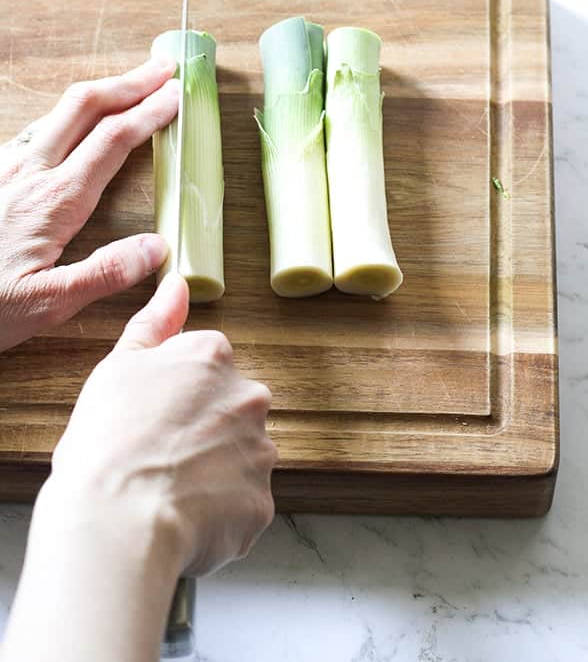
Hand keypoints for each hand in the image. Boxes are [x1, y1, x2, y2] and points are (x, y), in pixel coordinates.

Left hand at [0, 57, 178, 351]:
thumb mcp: (47, 304)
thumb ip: (103, 274)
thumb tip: (156, 248)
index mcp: (53, 200)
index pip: (112, 140)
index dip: (149, 112)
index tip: (176, 95)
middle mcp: (28, 172)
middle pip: (84, 106)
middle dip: (129, 82)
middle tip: (162, 68)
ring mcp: (6, 168)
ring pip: (58, 112)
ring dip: (101, 94)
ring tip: (130, 88)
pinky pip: (37, 130)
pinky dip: (72, 115)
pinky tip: (78, 126)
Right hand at [46, 273, 277, 575]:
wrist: (117, 521)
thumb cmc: (109, 443)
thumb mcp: (119, 367)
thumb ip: (156, 322)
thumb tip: (177, 285)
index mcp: (214, 358)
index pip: (207, 366)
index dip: (176, 395)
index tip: (154, 415)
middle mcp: (249, 398)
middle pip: (229, 410)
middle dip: (202, 430)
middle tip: (158, 455)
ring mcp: (259, 452)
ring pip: (238, 457)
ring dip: (213, 472)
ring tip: (168, 490)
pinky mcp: (261, 502)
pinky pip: (241, 504)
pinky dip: (219, 512)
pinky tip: (183, 516)